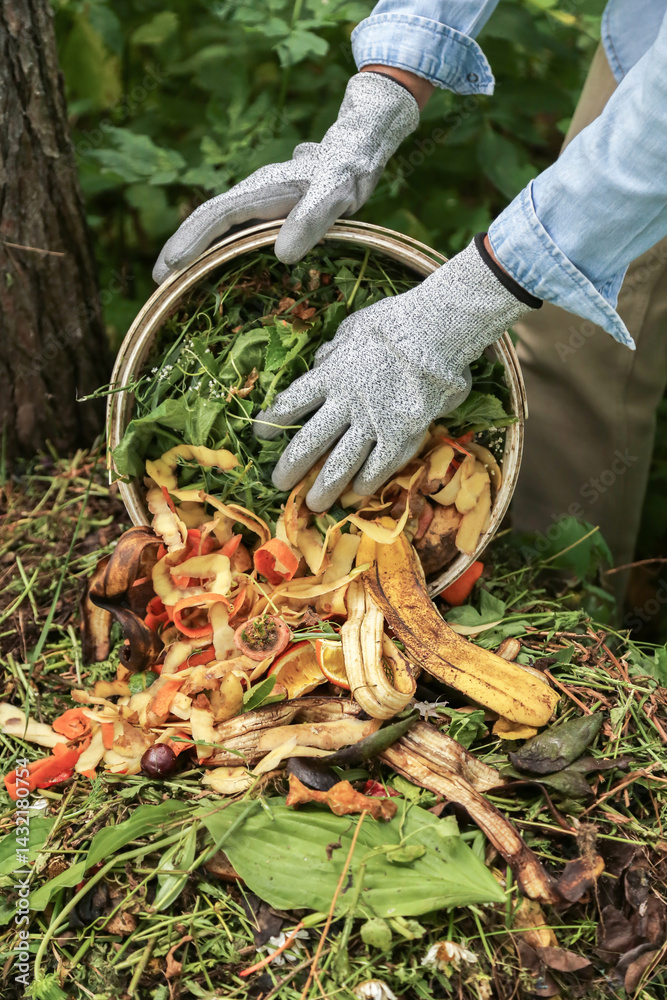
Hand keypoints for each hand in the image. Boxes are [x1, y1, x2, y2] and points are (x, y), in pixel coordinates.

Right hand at [153, 73, 418, 282]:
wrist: (355, 148)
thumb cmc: (346, 172)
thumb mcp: (335, 196)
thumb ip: (311, 221)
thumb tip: (282, 255)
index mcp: (262, 190)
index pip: (218, 216)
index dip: (194, 240)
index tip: (173, 265)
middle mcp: (251, 193)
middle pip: (206, 220)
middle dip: (180, 248)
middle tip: (158, 283)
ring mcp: (255, 200)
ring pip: (215, 224)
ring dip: (191, 249)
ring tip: (171, 280)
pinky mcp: (263, 208)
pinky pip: (230, 228)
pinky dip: (212, 247)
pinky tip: (207, 266)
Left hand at [254, 235, 541, 511]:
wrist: (436, 332)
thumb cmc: (395, 323)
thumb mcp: (353, 327)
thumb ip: (335, 350)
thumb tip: (321, 361)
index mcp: (330, 375)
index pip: (292, 403)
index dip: (273, 421)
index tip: (260, 435)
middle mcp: (345, 404)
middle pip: (309, 442)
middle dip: (291, 467)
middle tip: (279, 484)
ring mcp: (372, 424)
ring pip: (340, 464)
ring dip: (324, 487)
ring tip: (313, 504)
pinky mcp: (400, 436)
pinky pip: (378, 467)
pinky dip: (366, 482)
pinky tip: (357, 492)